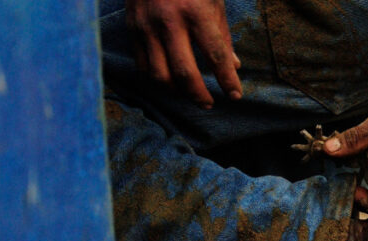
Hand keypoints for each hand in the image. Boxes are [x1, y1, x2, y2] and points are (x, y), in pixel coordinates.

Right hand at [126, 0, 241, 108]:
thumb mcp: (213, 0)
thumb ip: (222, 34)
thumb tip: (233, 66)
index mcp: (195, 11)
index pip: (215, 55)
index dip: (227, 80)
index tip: (235, 95)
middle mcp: (169, 21)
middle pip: (184, 73)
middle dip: (199, 95)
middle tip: (209, 104)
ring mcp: (146, 26)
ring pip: (159, 75)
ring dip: (177, 92)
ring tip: (189, 95)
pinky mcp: (132, 29)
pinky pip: (143, 66)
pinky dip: (157, 80)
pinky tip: (170, 83)